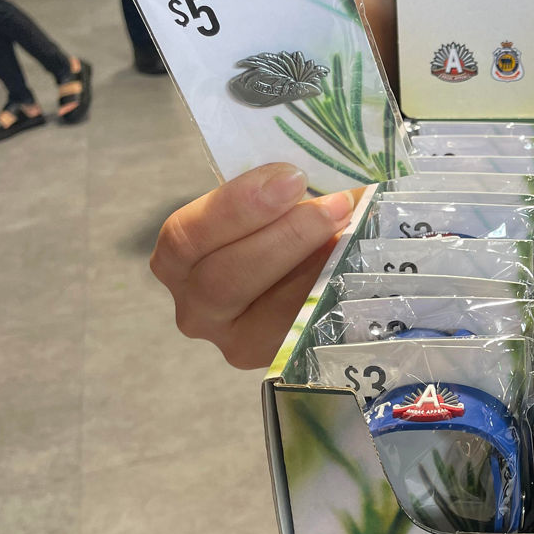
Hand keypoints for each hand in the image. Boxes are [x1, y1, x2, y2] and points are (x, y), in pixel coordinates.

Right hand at [150, 163, 359, 368]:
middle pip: (224, 279)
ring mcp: (236, 342)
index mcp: (178, 260)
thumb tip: (313, 173)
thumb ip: (278, 189)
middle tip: (336, 205)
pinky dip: (332, 293)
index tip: (291, 178)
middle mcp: (196, 309)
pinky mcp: (278, 360)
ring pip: (268, 311)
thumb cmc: (281, 225)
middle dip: (285, 236)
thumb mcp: (272, 202)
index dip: (237, 205)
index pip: (185, 237)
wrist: (311, 270)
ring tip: (354, 231)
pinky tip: (355, 265)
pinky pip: (305, 330)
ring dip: (318, 267)